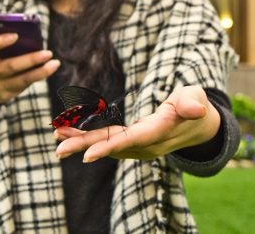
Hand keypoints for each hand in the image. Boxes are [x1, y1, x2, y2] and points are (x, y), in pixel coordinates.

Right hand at [0, 33, 60, 103]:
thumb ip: (0, 45)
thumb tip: (28, 36)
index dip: (0, 42)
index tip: (15, 36)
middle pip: (11, 66)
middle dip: (31, 60)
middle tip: (48, 53)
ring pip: (22, 80)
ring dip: (41, 72)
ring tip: (55, 63)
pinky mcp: (6, 95)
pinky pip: (25, 85)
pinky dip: (38, 76)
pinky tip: (48, 69)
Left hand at [54, 85, 219, 162]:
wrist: (199, 124)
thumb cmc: (195, 104)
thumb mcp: (196, 98)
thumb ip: (192, 103)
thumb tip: (194, 109)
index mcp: (159, 132)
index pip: (131, 140)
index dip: (109, 147)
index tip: (86, 156)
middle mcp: (145, 143)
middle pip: (112, 146)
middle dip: (84, 147)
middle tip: (58, 149)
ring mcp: (137, 144)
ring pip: (105, 143)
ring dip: (79, 141)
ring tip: (55, 136)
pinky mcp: (131, 141)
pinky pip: (106, 140)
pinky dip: (86, 137)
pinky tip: (66, 132)